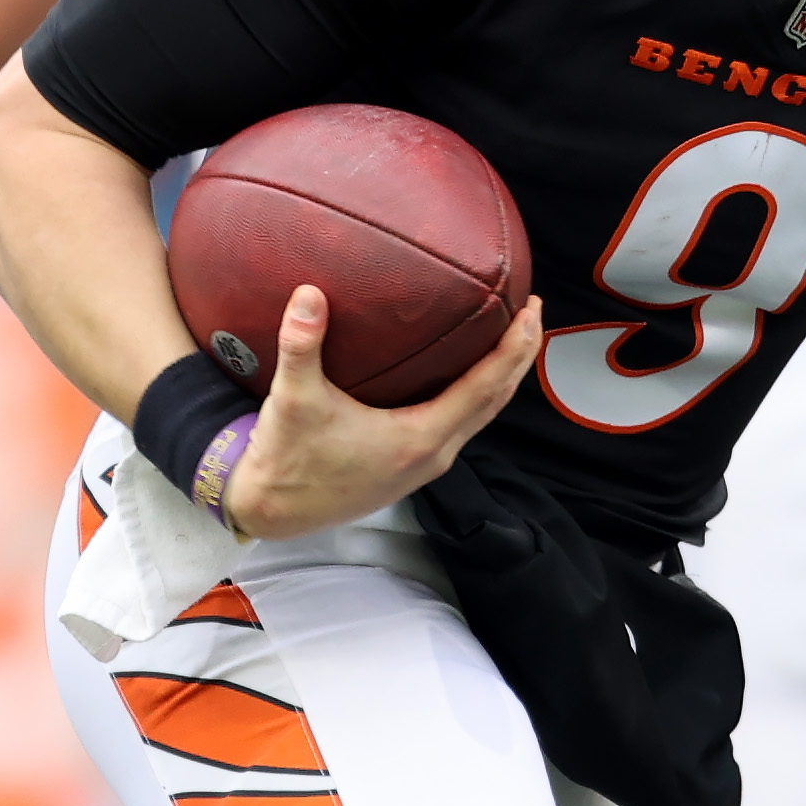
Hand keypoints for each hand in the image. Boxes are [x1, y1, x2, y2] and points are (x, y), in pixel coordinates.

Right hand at [219, 284, 541, 540]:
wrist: (273, 511)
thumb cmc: (286, 461)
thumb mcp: (293, 400)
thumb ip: (302, 345)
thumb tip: (309, 294)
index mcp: (418, 438)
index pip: (484, 386)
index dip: (513, 347)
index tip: (532, 309)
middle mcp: (432, 454)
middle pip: (496, 400)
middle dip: (518, 355)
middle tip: (533, 310)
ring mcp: (425, 465)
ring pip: (481, 415)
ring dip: (500, 376)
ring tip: (509, 335)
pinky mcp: (412, 467)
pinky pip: (461, 424)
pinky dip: (476, 393)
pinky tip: (464, 369)